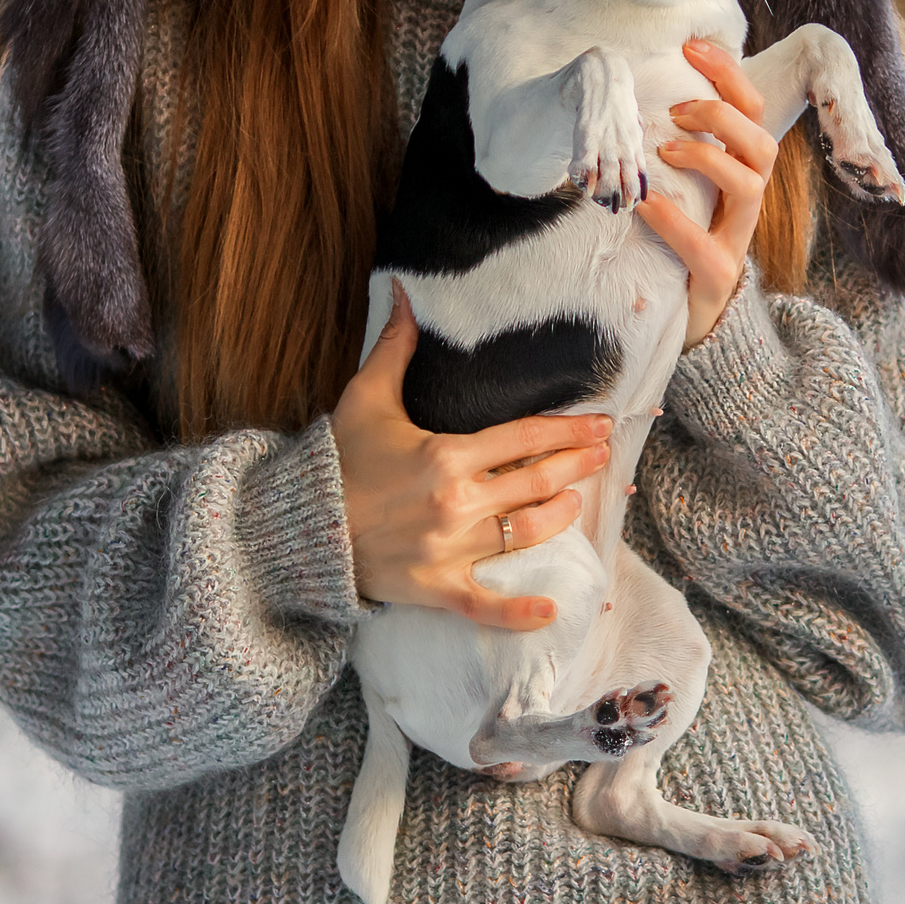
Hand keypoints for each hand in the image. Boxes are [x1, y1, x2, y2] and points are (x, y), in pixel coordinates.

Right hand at [332, 282, 611, 629]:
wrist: (300, 528)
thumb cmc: (337, 461)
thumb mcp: (365, 398)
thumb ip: (394, 346)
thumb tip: (403, 291)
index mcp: (447, 455)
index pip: (526, 439)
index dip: (569, 430)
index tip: (599, 424)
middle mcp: (457, 502)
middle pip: (537, 483)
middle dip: (576, 465)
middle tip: (604, 455)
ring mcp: (450, 550)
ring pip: (524, 534)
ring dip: (560, 516)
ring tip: (578, 501)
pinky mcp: (437, 588)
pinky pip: (485, 605)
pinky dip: (518, 612)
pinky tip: (551, 611)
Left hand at [636, 37, 774, 345]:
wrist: (685, 318)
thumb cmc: (677, 238)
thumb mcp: (678, 183)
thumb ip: (669, 143)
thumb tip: (628, 90)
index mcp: (740, 170)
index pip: (752, 111)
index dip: (729, 74)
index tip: (691, 46)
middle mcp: (747, 201)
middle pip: (763, 144)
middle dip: (724, 116)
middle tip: (675, 109)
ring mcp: (737, 240)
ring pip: (751, 186)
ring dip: (709, 157)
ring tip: (663, 148)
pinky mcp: (718, 278)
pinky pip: (706, 247)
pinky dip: (674, 221)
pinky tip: (644, 204)